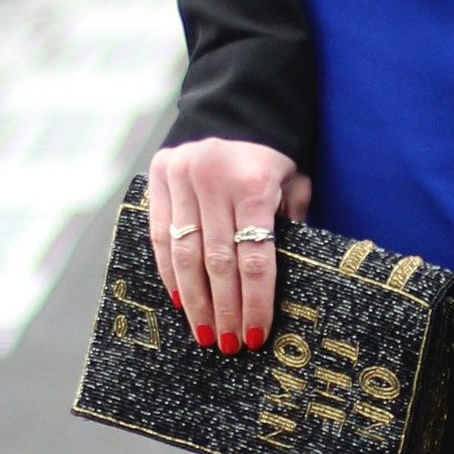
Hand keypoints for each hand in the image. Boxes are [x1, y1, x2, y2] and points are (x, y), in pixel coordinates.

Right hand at [148, 138, 311, 353]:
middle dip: (225, 310)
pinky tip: (180, 301)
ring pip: (184, 254)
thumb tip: (282, 284)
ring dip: (195, 301)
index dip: (255, 300)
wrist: (237, 108)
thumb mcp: (294, 185)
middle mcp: (213, 181)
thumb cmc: (273, 159)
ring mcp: (182, 177)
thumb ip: (290, 227)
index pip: (254, 257)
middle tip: (230, 345)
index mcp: (254, 184)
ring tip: (206, 333)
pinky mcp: (158, 176)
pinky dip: (168, 272)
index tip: (256, 334)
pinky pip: (160, 235)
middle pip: (218, 262)